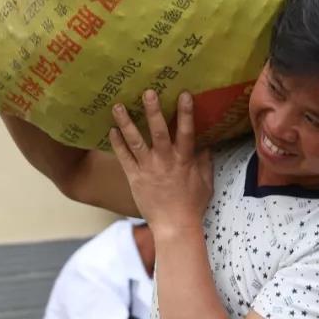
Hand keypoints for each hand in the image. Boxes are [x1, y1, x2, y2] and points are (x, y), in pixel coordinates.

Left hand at [110, 90, 212, 233]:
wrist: (174, 226)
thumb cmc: (192, 205)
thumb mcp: (205, 182)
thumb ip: (205, 161)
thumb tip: (207, 144)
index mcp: (185, 160)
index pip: (187, 132)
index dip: (186, 113)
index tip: (184, 94)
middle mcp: (165, 161)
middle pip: (159, 132)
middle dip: (153, 111)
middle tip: (147, 92)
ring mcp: (148, 169)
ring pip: (136, 141)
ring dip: (127, 122)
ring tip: (117, 106)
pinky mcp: (135, 178)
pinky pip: (124, 158)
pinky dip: (117, 144)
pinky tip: (111, 130)